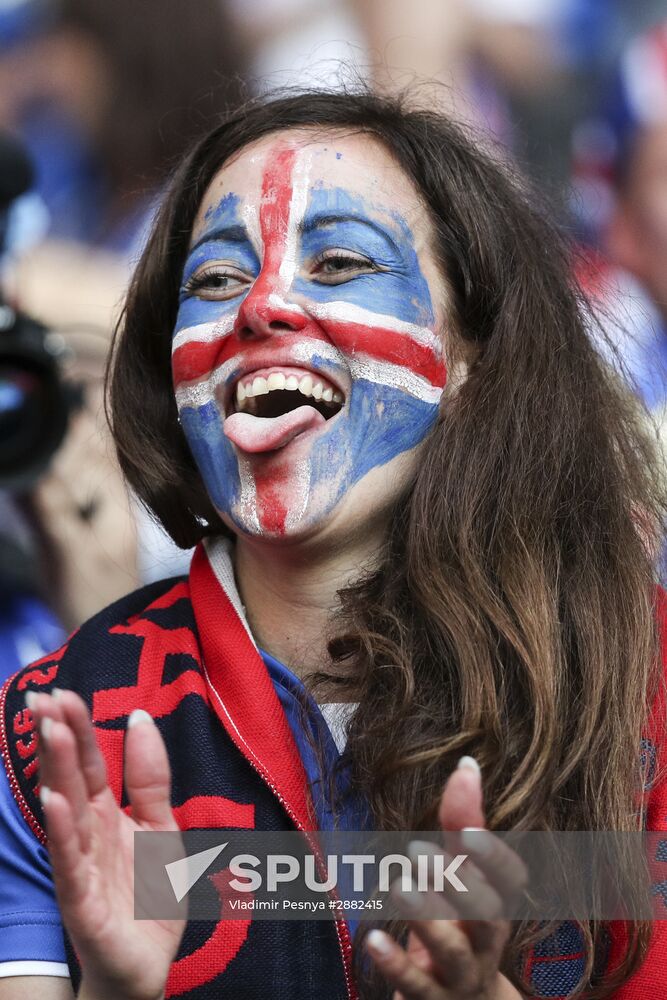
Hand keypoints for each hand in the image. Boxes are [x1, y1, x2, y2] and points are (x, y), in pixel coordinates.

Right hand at [29, 690, 184, 999]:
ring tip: (51, 731)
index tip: (64, 691)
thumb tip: (138, 717)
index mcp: (107, 813)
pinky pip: (69, 860)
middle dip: (59, 737)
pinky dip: (61, 830)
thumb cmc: (149, 897)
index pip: (90, 762)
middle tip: (42, 698)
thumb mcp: (162, 827)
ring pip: (66, 809)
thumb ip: (151, 777)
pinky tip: (54, 801)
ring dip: (58, 770)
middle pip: (71, 777)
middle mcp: (88, 833)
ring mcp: (81, 864)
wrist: (149, 966)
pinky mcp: (80, 899)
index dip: (79, 727)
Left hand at [366, 757, 526, 998]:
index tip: (465, 832)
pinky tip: (372, 939)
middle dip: (455, 882)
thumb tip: (467, 764)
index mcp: (497, 902)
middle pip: (486, 915)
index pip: (511, 879)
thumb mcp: (460, 872)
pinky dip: (396, 965)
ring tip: (398, 886)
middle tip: (415, 849)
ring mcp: (463, 975)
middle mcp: (486, 940)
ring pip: (454, 953)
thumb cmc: (460, 921)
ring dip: (428, 918)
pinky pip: (419, 987)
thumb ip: (462, 822)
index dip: (495, 856)